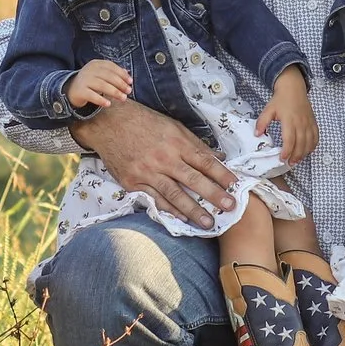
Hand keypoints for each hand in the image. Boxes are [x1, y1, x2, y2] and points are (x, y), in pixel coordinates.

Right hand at [66, 59, 132, 110]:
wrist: (72, 89)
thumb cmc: (91, 82)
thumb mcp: (101, 75)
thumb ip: (113, 73)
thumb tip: (128, 74)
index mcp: (96, 64)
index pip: (111, 66)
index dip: (122, 74)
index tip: (130, 81)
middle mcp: (89, 70)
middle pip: (108, 76)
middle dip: (120, 83)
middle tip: (128, 91)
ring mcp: (84, 80)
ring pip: (102, 85)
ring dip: (114, 92)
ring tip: (123, 98)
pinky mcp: (80, 91)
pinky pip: (92, 95)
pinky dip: (101, 100)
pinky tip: (108, 104)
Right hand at [75, 98, 236, 226]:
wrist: (108, 123)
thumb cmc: (144, 122)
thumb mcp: (172, 126)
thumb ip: (195, 144)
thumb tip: (219, 157)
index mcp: (176, 142)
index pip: (204, 161)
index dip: (222, 174)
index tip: (236, 185)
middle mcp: (163, 158)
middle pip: (193, 179)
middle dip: (213, 195)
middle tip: (230, 207)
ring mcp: (147, 171)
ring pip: (174, 194)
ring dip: (193, 210)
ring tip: (208, 223)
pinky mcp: (133, 182)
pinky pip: (154, 198)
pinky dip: (168, 209)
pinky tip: (181, 218)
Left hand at [258, 71, 317, 164]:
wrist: (293, 88)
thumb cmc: (280, 99)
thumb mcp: (268, 109)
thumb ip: (262, 122)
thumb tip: (257, 134)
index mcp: (289, 120)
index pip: (289, 139)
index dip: (287, 151)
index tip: (282, 158)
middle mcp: (301, 123)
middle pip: (301, 144)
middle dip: (296, 156)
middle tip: (290, 163)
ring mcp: (308, 123)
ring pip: (309, 142)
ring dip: (304, 153)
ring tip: (297, 160)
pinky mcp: (313, 122)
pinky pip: (316, 137)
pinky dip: (312, 146)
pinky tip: (307, 151)